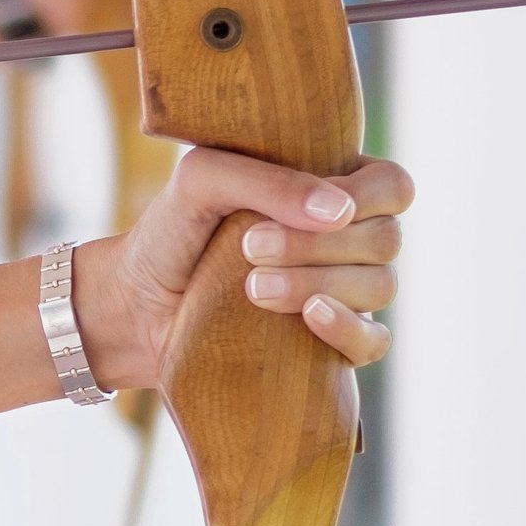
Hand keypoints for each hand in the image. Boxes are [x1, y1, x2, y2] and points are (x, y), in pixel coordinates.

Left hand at [74, 149, 408, 385]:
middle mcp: (345, 240)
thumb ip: (266, 179)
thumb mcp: (202, 180)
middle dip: (320, 244)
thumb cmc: (172, 230)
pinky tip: (310, 317)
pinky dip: (348, 329)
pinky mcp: (327, 346)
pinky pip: (373, 342)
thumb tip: (338, 213)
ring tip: (253, 287)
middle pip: (385, 238)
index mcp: (329, 189)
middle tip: (251, 247)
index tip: (315, 207)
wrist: (134, 305)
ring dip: (320, 282)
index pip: (391, 186)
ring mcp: (342, 294)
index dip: (367, 196)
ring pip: (379, 287)